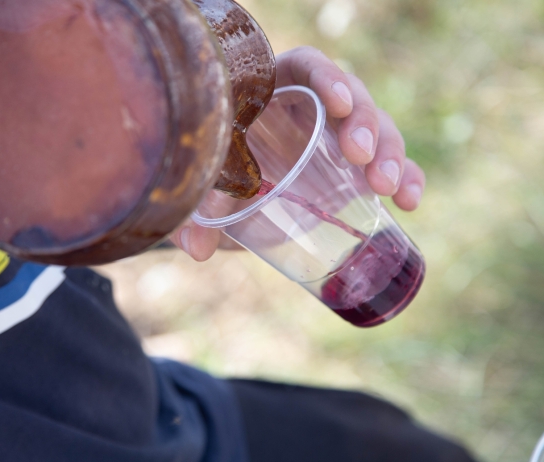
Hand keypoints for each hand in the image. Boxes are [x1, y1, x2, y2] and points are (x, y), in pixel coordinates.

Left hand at [170, 46, 425, 260]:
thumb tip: (198, 249)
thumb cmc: (216, 176)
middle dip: (364, 124)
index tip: (338, 104)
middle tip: (361, 157)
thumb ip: (201, 211)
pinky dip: (407, 179)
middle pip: (352, 98)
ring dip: (390, 154)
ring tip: (387, 189)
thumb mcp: (208, 188)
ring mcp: (337, 137)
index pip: (308, 67)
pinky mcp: (355, 167)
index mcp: (274, 92)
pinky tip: (409, 202)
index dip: (328, 78)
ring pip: (378, 130)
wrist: (228, 197)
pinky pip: (390, 165)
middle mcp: (312, 108)